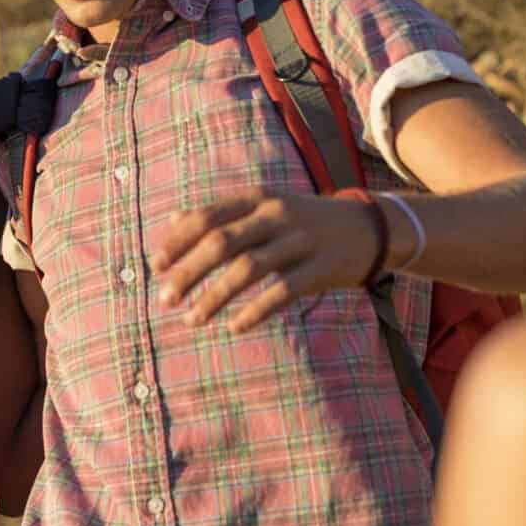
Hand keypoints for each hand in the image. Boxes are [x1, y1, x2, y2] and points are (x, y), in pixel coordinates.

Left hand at [152, 190, 380, 330]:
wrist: (369, 228)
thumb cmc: (305, 221)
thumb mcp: (265, 207)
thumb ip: (223, 215)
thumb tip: (173, 222)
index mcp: (258, 198)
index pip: (207, 216)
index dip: (177, 241)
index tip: (156, 267)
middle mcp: (276, 214)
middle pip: (221, 243)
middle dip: (188, 272)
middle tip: (164, 299)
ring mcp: (300, 240)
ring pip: (247, 269)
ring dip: (214, 297)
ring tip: (192, 320)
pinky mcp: (321, 267)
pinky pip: (282, 292)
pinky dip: (255, 311)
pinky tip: (234, 327)